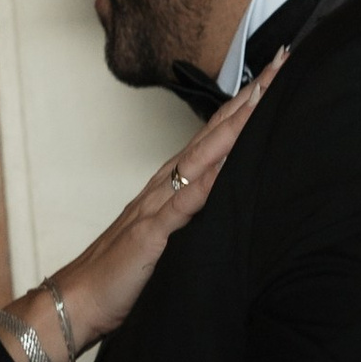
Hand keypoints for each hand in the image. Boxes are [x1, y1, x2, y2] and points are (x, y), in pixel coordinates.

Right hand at [33, 49, 285, 358]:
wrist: (76, 300)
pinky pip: (183, 205)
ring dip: (233, 125)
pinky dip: (206, 183)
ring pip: (202, 156)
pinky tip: (227, 163)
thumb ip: (193, 215)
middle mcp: (166, 185)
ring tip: (263, 93)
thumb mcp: (168, 238)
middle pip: (215, 132)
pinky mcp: (151, 235)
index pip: (216, 137)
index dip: (247, 106)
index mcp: (172, 185)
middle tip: (284, 61)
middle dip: (250, 97)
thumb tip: (228, 200)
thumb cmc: (122, 274)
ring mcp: (157, 206)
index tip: (277, 75)